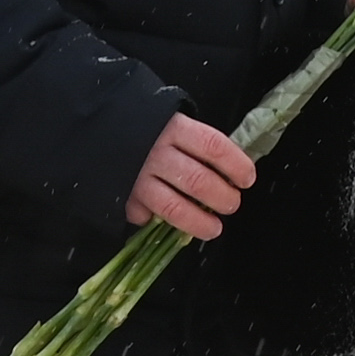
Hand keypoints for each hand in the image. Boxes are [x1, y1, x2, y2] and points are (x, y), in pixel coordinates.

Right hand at [125, 112, 257, 240]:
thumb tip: (233, 173)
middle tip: (232, 204)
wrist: (107, 130)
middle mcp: (157, 152)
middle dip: (223, 198)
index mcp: (176, 128)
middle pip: (198, 180)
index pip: (214, 146)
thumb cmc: (154, 132)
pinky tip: (169, 224)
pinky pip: (146, 216)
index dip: (236, 165)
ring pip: (174, 206)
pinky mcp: (125, 196)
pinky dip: (158, 223)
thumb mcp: (178, 127)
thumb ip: (201, 147)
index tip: (247, 179)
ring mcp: (138, 175)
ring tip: (214, 228)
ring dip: (199, 222)